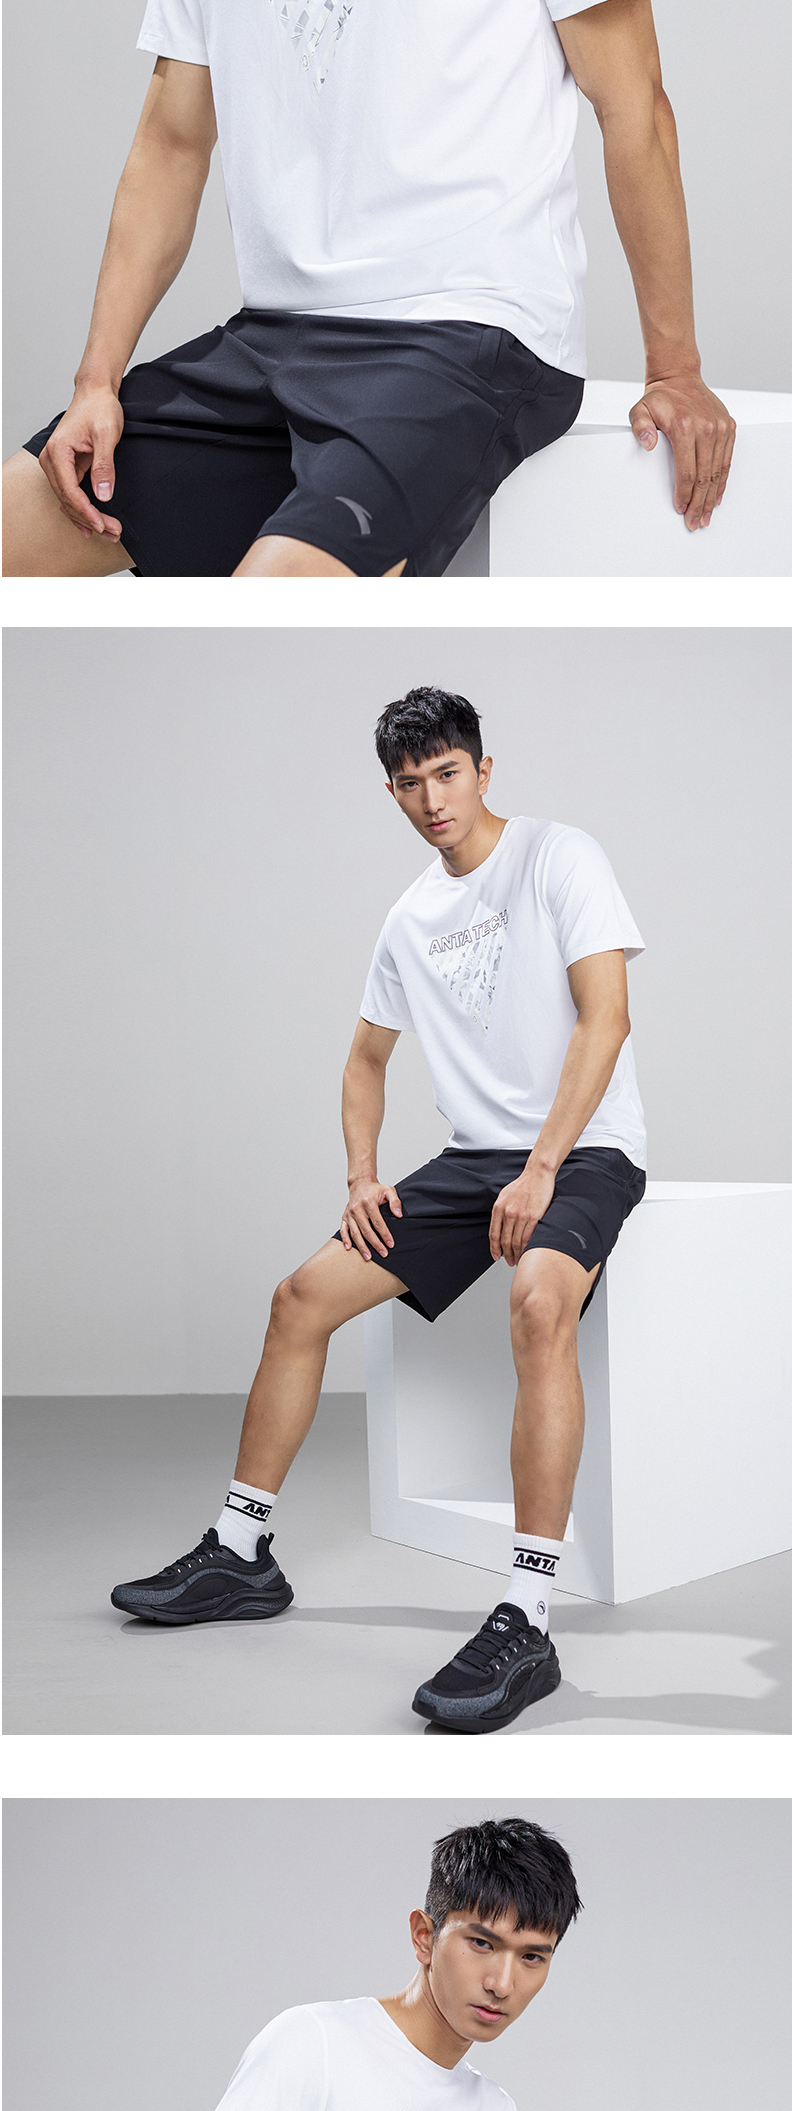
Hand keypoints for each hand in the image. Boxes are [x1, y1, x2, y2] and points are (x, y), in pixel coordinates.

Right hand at [38, 386, 124, 540]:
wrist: (95, 393)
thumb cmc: (100, 409)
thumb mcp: (107, 435)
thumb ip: (104, 465)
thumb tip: (103, 495)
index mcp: (58, 451)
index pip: (69, 491)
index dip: (86, 511)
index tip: (103, 525)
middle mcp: (51, 459)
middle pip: (67, 499)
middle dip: (89, 519)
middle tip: (113, 532)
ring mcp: (55, 464)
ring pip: (67, 500)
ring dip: (86, 518)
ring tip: (109, 531)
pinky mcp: (64, 467)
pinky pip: (70, 493)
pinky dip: (81, 509)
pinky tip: (93, 524)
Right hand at [340, 1177, 402, 1261]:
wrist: (360, 1184)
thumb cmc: (375, 1190)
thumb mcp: (389, 1190)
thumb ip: (395, 1202)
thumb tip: (399, 1215)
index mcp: (368, 1202)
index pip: (378, 1222)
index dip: (385, 1234)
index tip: (390, 1244)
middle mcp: (357, 1209)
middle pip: (367, 1230)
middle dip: (375, 1244)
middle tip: (383, 1253)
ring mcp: (349, 1214)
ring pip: (355, 1233)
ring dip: (361, 1246)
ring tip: (368, 1257)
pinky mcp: (344, 1217)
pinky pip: (343, 1230)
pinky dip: (345, 1240)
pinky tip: (349, 1248)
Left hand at [489, 1163, 556, 1266]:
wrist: (538, 1174)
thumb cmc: (523, 1185)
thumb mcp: (504, 1196)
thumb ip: (500, 1211)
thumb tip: (498, 1228)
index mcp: (498, 1208)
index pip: (493, 1234)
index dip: (494, 1248)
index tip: (496, 1256)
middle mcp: (508, 1212)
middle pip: (505, 1241)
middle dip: (507, 1254)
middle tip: (509, 1261)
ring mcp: (521, 1215)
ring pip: (516, 1242)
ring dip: (517, 1254)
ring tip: (518, 1260)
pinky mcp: (534, 1217)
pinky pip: (529, 1238)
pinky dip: (527, 1248)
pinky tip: (528, 1252)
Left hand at [629, 373, 735, 529]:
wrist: (680, 378)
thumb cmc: (661, 398)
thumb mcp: (640, 409)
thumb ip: (639, 427)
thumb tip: (647, 444)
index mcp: (685, 427)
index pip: (687, 471)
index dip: (684, 494)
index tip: (680, 508)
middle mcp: (706, 428)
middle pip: (704, 476)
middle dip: (698, 503)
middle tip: (693, 521)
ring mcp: (720, 428)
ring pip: (717, 472)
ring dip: (711, 497)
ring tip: (705, 515)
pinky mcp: (728, 428)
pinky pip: (726, 460)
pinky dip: (722, 480)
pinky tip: (716, 496)